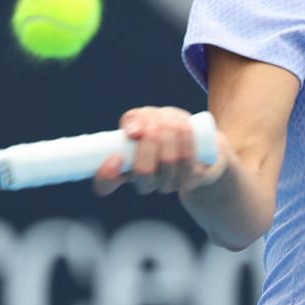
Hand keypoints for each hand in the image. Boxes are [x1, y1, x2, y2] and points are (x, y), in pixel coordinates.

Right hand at [91, 106, 229, 197]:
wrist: (199, 141)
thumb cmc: (164, 128)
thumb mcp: (144, 118)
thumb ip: (134, 119)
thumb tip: (134, 131)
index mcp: (124, 170)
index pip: (105, 185)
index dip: (107, 176)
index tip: (116, 157)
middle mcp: (145, 183)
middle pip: (143, 172)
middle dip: (149, 143)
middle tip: (152, 125)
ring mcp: (169, 184)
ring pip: (168, 162)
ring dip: (168, 135)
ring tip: (169, 119)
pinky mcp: (191, 179)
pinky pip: (188, 161)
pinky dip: (185, 139)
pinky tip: (185, 127)